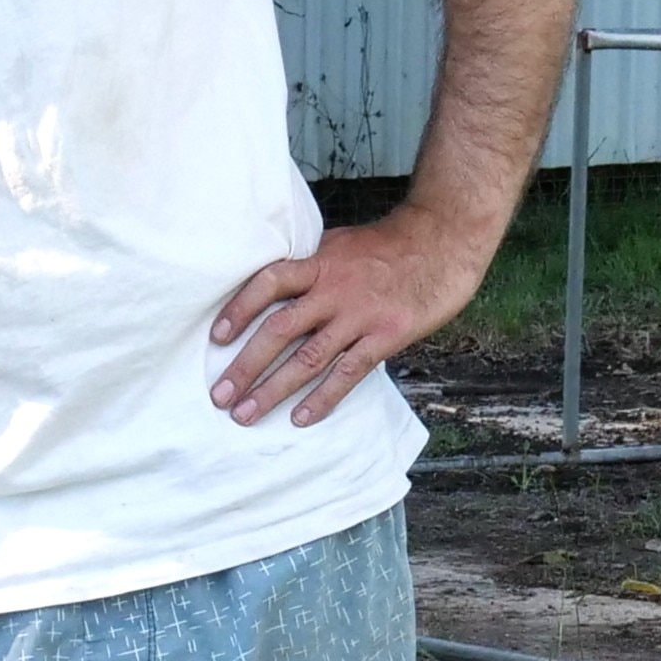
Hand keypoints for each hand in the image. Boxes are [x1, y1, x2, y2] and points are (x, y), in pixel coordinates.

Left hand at [206, 209, 485, 427]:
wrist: (444, 242)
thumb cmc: (388, 246)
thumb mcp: (340, 244)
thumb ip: (310, 268)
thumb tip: (273, 289)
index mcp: (319, 263)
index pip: (269, 282)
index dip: (240, 308)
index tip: (217, 336)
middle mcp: (334, 290)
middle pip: (279, 329)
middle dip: (246, 365)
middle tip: (220, 395)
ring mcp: (360, 315)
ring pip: (308, 358)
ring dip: (273, 389)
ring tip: (245, 414)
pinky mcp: (387, 335)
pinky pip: (348, 372)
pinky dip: (323, 398)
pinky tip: (300, 418)